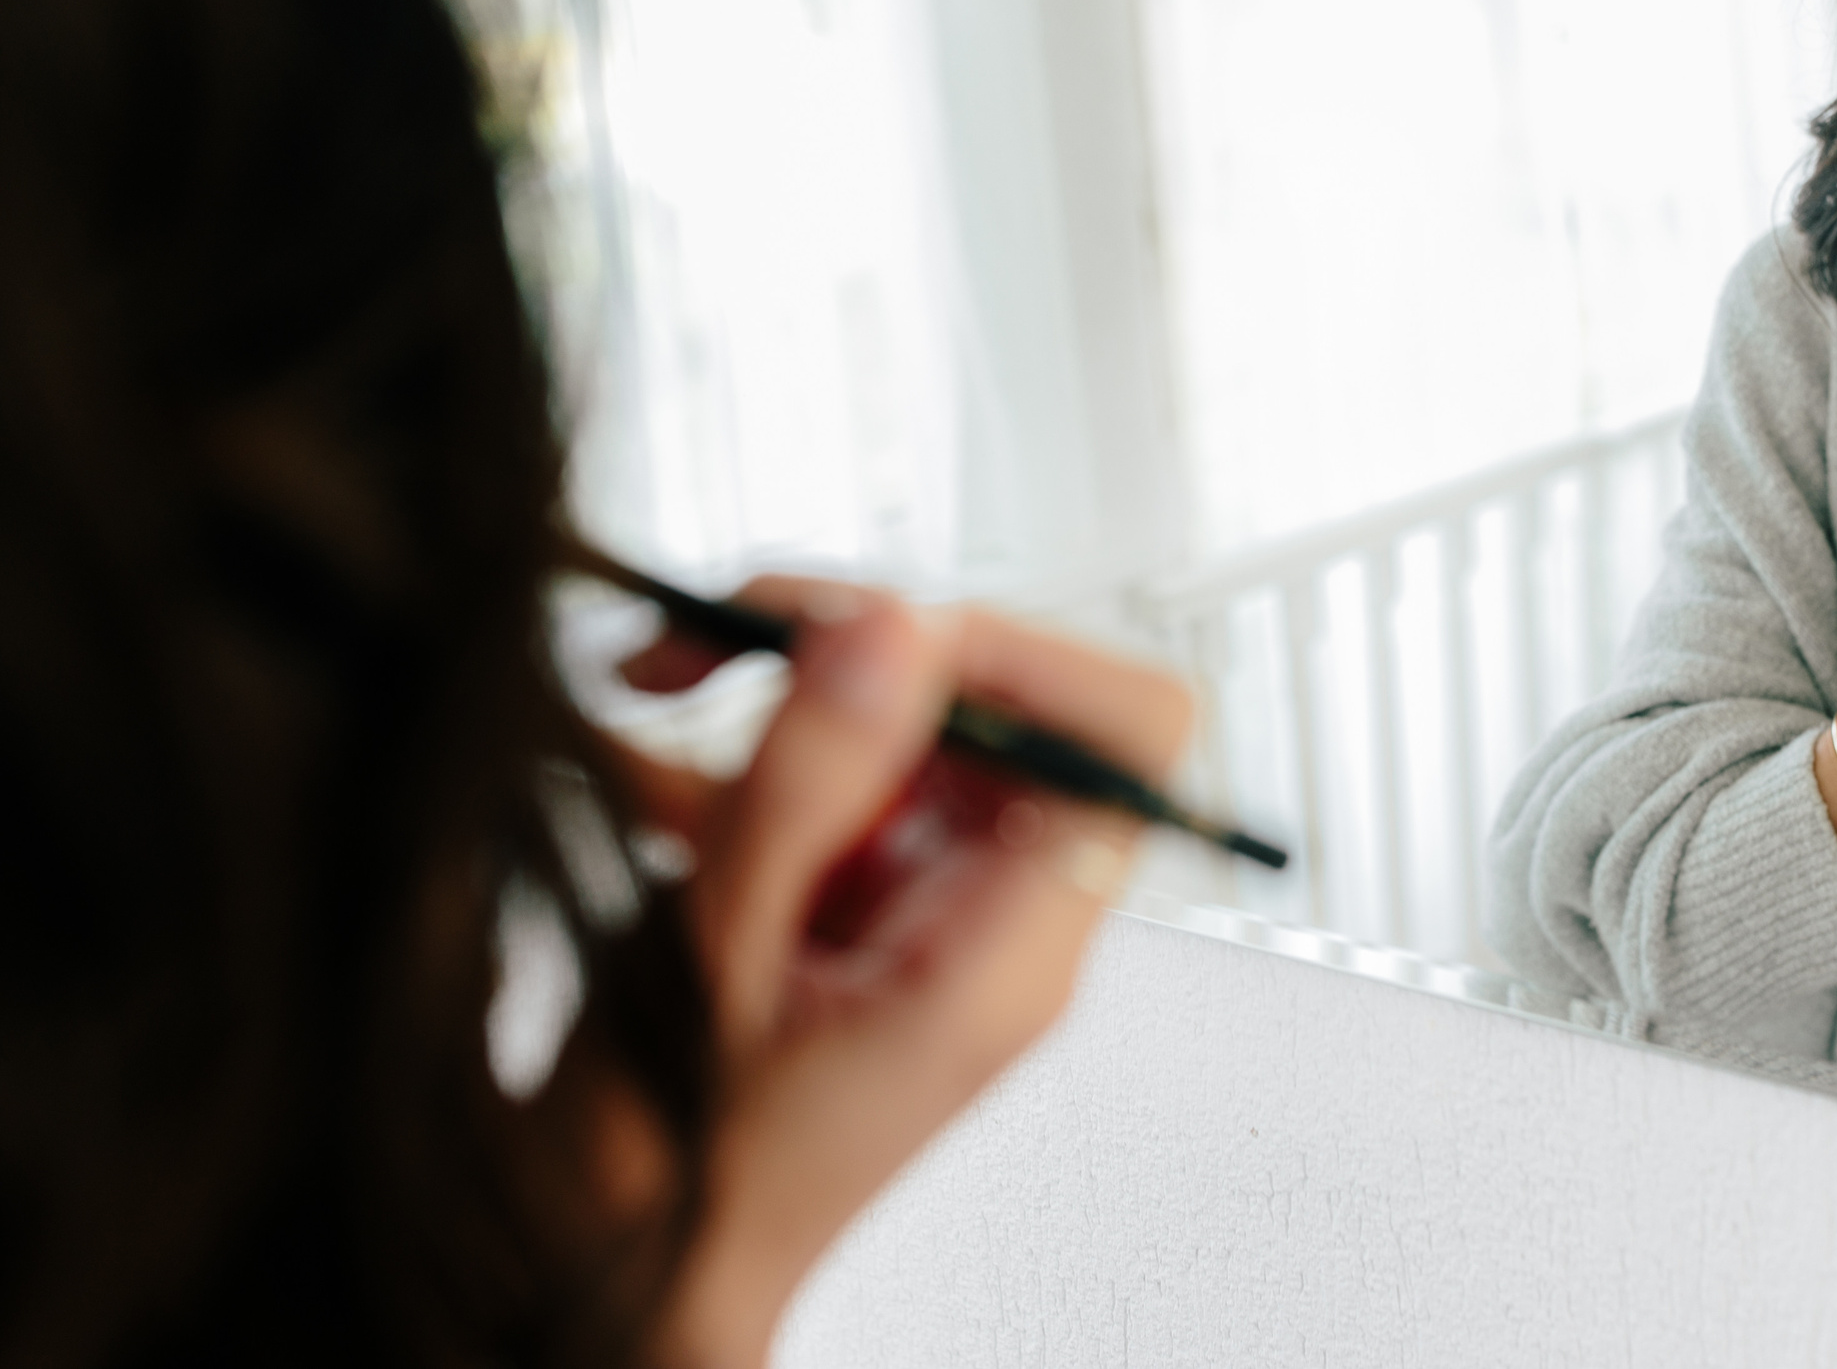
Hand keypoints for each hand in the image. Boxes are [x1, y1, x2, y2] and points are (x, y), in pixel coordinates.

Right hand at [618, 582, 1191, 1368]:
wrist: (643, 1280)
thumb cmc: (685, 1185)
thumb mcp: (718, 962)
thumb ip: (806, 789)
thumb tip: (888, 625)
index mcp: (1008, 954)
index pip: (1125, 737)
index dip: (1021, 653)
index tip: (874, 633)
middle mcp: (999, 921)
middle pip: (1004, 706)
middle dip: (853, 651)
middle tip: (713, 647)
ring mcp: (939, 907)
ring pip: (910, 727)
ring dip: (776, 705)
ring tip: (655, 703)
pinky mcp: (874, 902)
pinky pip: (842, 783)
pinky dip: (743, 761)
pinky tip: (649, 780)